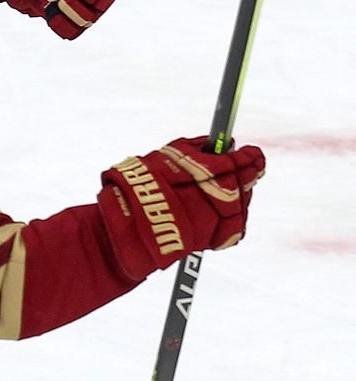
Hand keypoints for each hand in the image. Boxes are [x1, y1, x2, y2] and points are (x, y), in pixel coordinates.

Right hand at [98, 136, 264, 279]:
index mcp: (199, 174)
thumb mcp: (166, 155)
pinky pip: (234, 226)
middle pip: (240, 183)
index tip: (253, 152)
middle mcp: (210, 197)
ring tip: (237, 184)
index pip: (232, 163)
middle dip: (248, 173)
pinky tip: (229, 207)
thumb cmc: (140, 185)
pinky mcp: (214, 239)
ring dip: (241, 193)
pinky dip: (234, 215)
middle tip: (253, 164)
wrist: (127, 224)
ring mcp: (214, 220)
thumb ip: (197, 147)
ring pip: (240, 204)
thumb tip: (222, 141)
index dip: (246, 157)